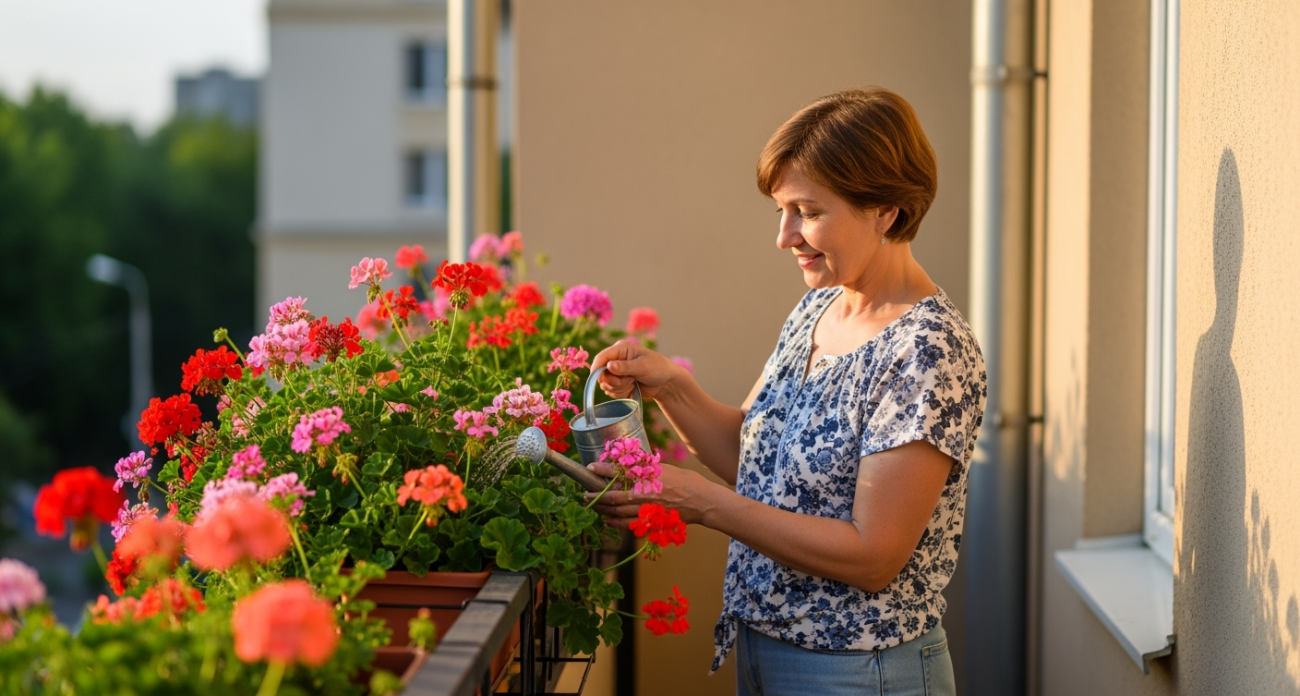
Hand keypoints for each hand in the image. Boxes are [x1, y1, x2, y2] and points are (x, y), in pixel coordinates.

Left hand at [583, 459, 720, 528]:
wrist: (703, 502)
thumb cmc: (687, 481)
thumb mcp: (666, 468)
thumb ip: (647, 467)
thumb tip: (630, 463)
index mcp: (648, 477)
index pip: (619, 472)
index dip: (602, 470)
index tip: (590, 467)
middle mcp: (645, 494)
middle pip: (613, 496)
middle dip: (596, 496)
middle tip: (585, 495)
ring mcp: (647, 510)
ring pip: (618, 512)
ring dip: (603, 510)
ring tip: (592, 507)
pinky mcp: (652, 522)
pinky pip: (628, 524)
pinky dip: (615, 522)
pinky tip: (608, 519)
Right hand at [590, 340, 687, 401]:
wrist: (666, 382)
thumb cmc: (658, 368)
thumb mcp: (643, 366)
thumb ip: (625, 367)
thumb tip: (609, 366)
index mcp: (620, 349)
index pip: (601, 357)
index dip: (597, 369)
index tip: (600, 380)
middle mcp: (615, 359)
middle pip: (601, 374)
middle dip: (614, 381)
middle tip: (629, 381)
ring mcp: (616, 372)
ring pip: (606, 385)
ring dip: (619, 388)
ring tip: (633, 383)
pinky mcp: (618, 383)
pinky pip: (611, 391)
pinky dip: (621, 393)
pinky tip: (632, 388)